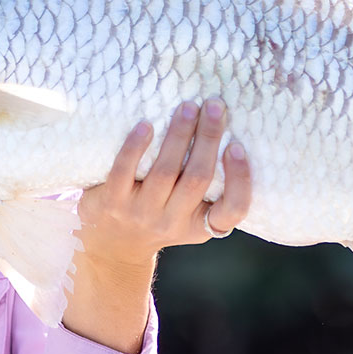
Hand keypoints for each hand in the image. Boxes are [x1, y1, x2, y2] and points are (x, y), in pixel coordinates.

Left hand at [76, 99, 253, 273]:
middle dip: (208, 138)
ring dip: (178, 135)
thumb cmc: (159, 218)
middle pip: (197, 178)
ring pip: (165, 172)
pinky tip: (146, 125)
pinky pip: (124, 171)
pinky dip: (136, 146)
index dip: (239, 180)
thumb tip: (221, 128)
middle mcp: (172, 222)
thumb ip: (203, 186)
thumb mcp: (188, 216)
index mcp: (199, 224)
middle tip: (214, 106)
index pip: (232, 211)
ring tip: (187, 108)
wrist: (112, 247)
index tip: (237, 147)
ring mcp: (141, 214)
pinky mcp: (113, 203)